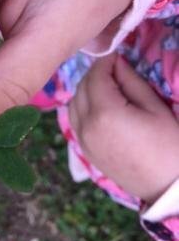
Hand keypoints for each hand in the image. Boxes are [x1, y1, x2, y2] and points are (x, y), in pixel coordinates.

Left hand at [69, 54, 178, 202]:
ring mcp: (82, 139)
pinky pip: (74, 120)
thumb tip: (116, 62)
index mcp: (105, 113)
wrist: (166, 186)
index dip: (106, 61)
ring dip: (86, 89)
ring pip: (73, 102)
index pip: (96, 76)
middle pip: (82, 87)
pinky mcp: (84, 149)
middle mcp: (86, 125)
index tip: (117, 54)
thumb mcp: (154, 107)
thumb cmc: (168, 145)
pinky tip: (99, 105)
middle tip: (115, 69)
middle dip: (96, 74)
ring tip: (107, 86)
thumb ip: (131, 81)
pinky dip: (81, 106)